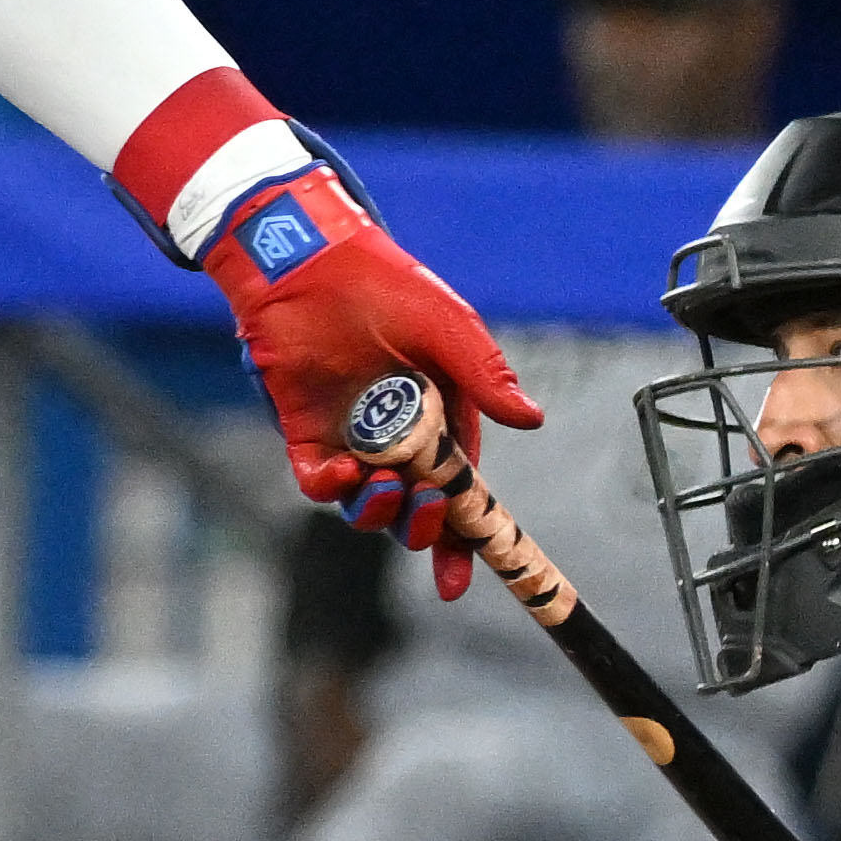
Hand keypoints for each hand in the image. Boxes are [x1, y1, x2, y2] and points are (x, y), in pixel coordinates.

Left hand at [202, 161, 541, 591]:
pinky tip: (344, 470)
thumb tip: (533, 420)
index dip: (468, 538)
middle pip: (417, 508)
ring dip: (379, 513)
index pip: (463, 491)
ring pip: (368, 505)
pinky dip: (332, 488)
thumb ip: (486, 375)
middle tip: (429, 513)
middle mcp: (400, 438)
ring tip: (385, 489)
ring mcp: (353, 439)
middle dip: (426, 528)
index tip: (465, 579)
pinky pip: (319, 482)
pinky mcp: (307, 434)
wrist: (314, 262)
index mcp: (445, 419)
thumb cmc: (388, 286)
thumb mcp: (449, 327)